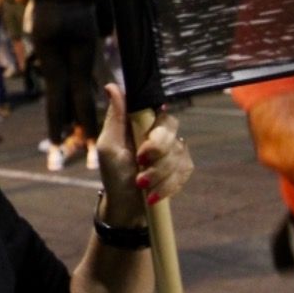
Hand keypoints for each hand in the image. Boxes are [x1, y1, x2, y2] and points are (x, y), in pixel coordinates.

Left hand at [95, 85, 192, 224]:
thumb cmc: (114, 174)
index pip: (159, 110)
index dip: (155, 132)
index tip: (142, 152)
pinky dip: (168, 185)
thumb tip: (111, 86)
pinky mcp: (183, 166)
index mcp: (142, 122)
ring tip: (141, 185)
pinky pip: (185, 169)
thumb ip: (115, 117)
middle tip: (140, 167)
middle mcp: (160, 131)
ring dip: (159, 174)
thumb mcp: (108, 147)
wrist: (126, 206)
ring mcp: (174, 148)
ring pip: (178, 152)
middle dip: (157, 154)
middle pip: (172, 127)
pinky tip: (154, 194)